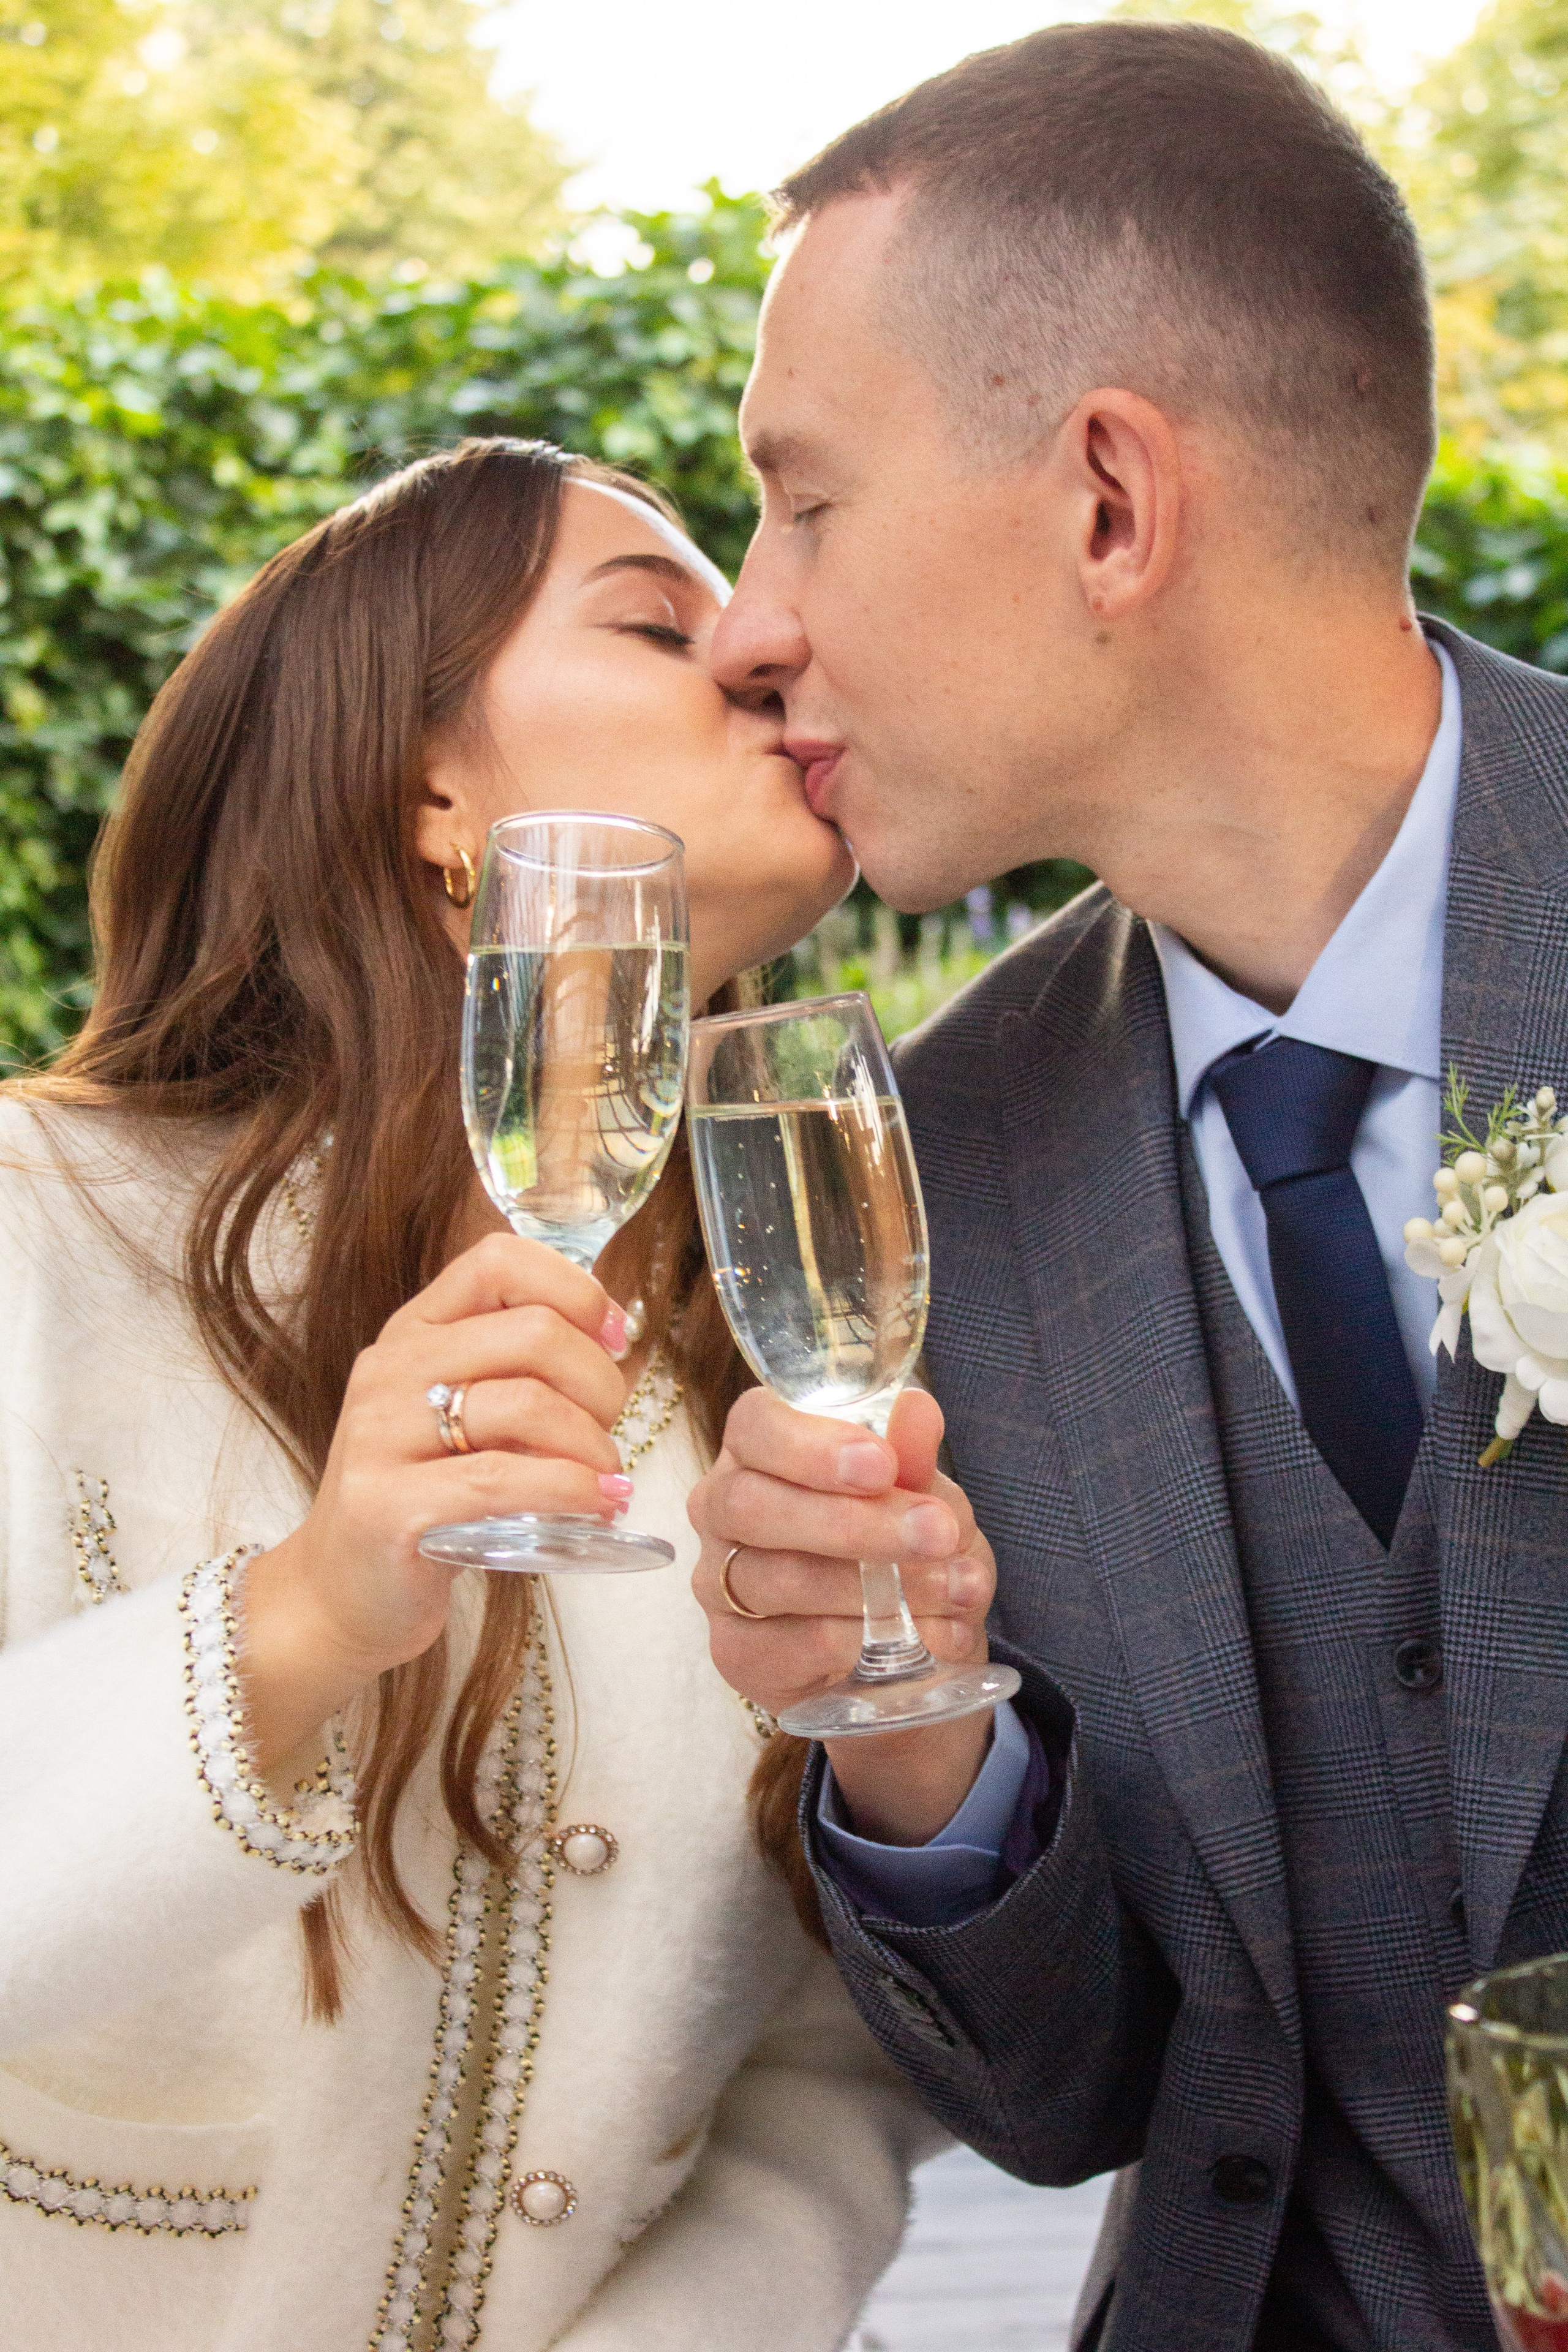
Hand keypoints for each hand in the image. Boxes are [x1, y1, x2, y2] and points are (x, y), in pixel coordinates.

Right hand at [243, 1232, 628, 1769]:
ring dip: (592, 1445)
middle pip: (533, 1332)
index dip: (576, 1289)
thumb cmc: (426, 1501)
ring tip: (606, 1480)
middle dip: (601, 1381)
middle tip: (610, 1430)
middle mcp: (389, 1370)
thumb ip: (518, 1373)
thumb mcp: (463, 1417)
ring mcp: (379, 1435)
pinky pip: (504, 1480)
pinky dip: (571, 1491)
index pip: (499, 1261)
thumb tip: (615, 1342)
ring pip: (527, 1404)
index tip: (615, 1336)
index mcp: (413, 1333)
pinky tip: (596, 1507)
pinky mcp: (387, 1505)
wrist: (339, 1595)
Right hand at [689, 1387, 997, 1842]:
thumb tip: (917, 1407)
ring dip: (876, 1588)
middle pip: (752, 1505)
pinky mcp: (734, 1652)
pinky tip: (922, 1639)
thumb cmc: (903, 1548)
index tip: (882, 1464)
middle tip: (935, 1533)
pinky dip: (865, 1641)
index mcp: (759, 1449)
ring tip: (954, 1590)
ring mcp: (719, 1583)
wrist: (911, 1651)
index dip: (813, 1445)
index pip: (755, 1426)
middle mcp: (722, 1509)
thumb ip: (913, 1456)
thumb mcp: (924, 1498)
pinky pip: (791, 1646)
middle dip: (852, 1522)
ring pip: (778, 1579)